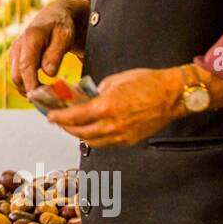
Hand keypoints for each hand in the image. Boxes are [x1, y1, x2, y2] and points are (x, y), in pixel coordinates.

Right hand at [9, 0, 88, 94]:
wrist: (54, 16)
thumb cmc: (62, 26)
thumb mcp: (65, 36)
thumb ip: (56, 54)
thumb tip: (48, 73)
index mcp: (30, 38)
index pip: (26, 66)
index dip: (31, 85)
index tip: (40, 99)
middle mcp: (18, 45)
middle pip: (17, 76)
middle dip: (29, 91)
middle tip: (48, 102)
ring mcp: (15, 51)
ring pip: (16, 78)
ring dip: (28, 89)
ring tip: (46, 98)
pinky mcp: (16, 57)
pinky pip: (19, 75)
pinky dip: (27, 84)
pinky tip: (41, 89)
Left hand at [46, 67, 182, 145]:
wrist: (172, 94)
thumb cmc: (147, 82)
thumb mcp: (114, 80)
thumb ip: (96, 92)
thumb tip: (84, 98)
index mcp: (106, 107)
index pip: (74, 117)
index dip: (58, 117)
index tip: (50, 116)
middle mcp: (112, 125)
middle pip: (80, 132)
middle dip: (66, 127)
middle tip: (59, 121)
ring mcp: (122, 135)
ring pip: (92, 141)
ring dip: (80, 134)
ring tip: (73, 126)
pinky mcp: (130, 140)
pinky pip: (106, 143)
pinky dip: (95, 137)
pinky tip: (91, 129)